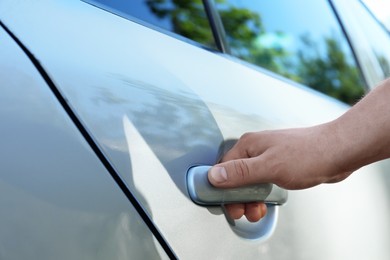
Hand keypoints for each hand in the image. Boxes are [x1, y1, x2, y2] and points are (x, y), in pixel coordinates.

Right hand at [208, 125, 353, 221]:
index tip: (228, 206)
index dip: (222, 189)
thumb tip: (213, 175)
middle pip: (234, 176)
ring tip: (257, 211)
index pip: (222, 169)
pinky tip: (266, 203)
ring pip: (248, 181)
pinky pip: (261, 181)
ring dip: (249, 199)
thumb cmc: (308, 155)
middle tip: (243, 213)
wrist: (339, 151)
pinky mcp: (278, 164)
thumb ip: (241, 172)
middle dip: (237, 197)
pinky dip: (260, 194)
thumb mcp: (270, 167)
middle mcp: (255, 149)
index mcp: (248, 145)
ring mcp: (267, 156)